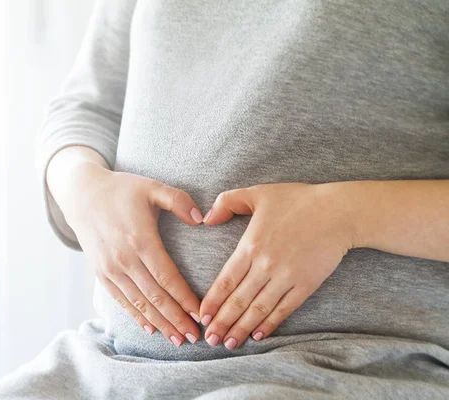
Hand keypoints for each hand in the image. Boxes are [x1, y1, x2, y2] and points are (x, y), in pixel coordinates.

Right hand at [59, 161, 204, 346]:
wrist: (82, 195)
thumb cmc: (121, 190)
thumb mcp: (152, 187)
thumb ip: (178, 201)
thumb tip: (201, 219)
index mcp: (140, 239)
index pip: (167, 277)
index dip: (184, 298)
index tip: (200, 313)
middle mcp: (124, 259)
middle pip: (155, 296)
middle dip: (176, 319)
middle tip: (195, 337)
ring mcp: (110, 268)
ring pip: (139, 303)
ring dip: (159, 323)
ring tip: (177, 339)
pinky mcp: (101, 273)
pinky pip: (121, 300)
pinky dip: (136, 316)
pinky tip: (151, 329)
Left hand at [199, 183, 355, 348]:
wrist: (339, 211)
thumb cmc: (298, 199)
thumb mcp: (258, 193)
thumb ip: (228, 202)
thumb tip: (206, 218)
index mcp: (250, 245)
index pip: (225, 280)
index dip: (212, 302)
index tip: (202, 316)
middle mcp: (266, 265)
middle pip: (238, 300)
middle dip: (222, 322)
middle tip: (210, 339)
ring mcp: (286, 277)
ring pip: (258, 309)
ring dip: (242, 328)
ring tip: (229, 343)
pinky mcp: (305, 285)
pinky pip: (284, 309)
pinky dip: (270, 324)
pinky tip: (258, 335)